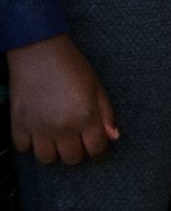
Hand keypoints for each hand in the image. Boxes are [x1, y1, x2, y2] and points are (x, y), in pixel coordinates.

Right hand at [8, 35, 118, 164]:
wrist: (39, 52)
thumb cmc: (72, 66)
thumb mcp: (97, 86)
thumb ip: (106, 113)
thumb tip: (113, 136)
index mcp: (85, 116)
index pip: (95, 149)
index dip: (98, 152)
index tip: (97, 150)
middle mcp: (62, 127)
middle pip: (71, 158)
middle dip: (77, 152)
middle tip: (77, 141)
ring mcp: (38, 128)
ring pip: (47, 158)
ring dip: (54, 152)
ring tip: (57, 139)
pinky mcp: (18, 124)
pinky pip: (23, 148)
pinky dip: (30, 144)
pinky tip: (38, 132)